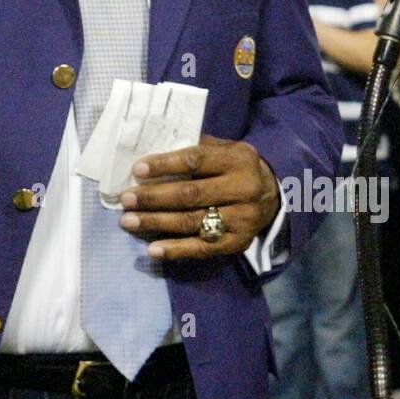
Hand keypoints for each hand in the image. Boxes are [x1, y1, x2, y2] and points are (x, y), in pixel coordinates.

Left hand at [118, 134, 280, 262]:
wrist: (273, 196)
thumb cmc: (236, 168)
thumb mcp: (225, 149)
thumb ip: (196, 148)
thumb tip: (152, 149)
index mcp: (237, 160)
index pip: (195, 160)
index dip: (165, 165)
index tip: (137, 170)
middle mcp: (243, 189)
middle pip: (190, 194)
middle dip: (154, 197)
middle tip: (126, 199)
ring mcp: (242, 219)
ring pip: (192, 222)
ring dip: (156, 223)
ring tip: (129, 221)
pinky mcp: (238, 243)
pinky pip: (202, 248)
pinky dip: (176, 250)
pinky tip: (153, 249)